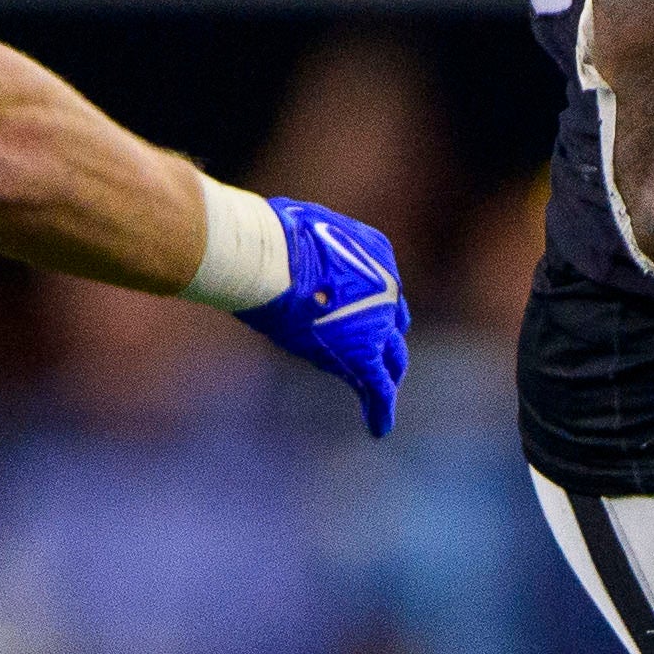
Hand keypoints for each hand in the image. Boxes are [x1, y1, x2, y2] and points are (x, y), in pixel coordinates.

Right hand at [235, 197, 410, 436]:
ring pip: (390, 358)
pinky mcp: (362, 354)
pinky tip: (378, 427)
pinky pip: (379, 387)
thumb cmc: (269, 233)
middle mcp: (387, 286)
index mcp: (374, 250)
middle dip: (386, 342)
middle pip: (392, 323)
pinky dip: (380, 409)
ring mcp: (378, 322)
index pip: (378, 287)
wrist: (273, 255)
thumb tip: (261, 240)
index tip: (359, 317)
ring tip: (382, 398)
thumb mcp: (288, 226)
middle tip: (384, 359)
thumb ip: (294, 241)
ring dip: (386, 377)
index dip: (370, 306)